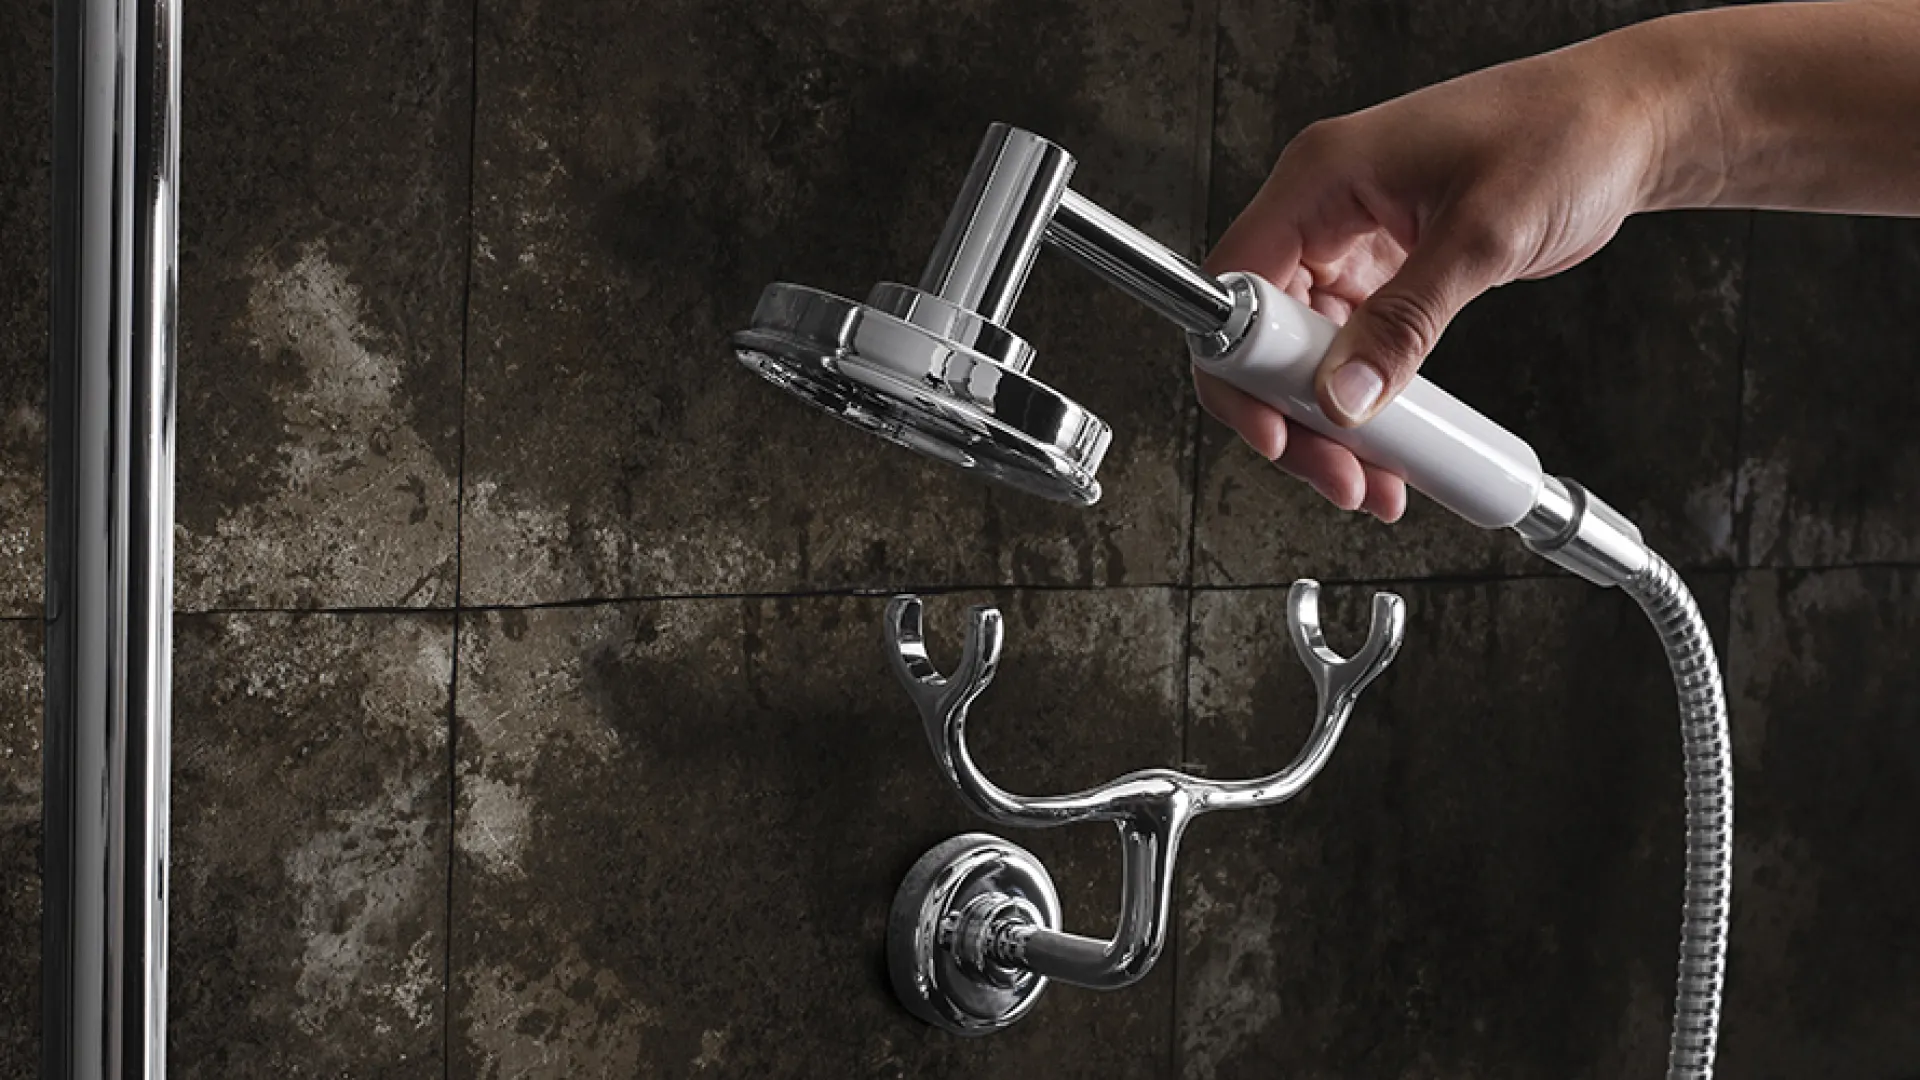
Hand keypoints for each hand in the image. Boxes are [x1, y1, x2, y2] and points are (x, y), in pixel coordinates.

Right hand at [1197, 32, 1676, 521]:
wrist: (1630, 126)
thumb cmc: (1566, 135)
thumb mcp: (1484, 234)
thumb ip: (1408, 320)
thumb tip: (1347, 396)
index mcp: (1323, 176)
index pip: (1237, 284)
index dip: (1241, 367)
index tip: (1277, 428)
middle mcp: (1324, 209)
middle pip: (1263, 335)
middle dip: (1293, 415)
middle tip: (1340, 473)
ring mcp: (1351, 243)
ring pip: (1304, 355)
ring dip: (1331, 424)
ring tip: (1375, 479)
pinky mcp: (1385, 272)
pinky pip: (1351, 351)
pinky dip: (1368, 405)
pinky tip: (1398, 448)